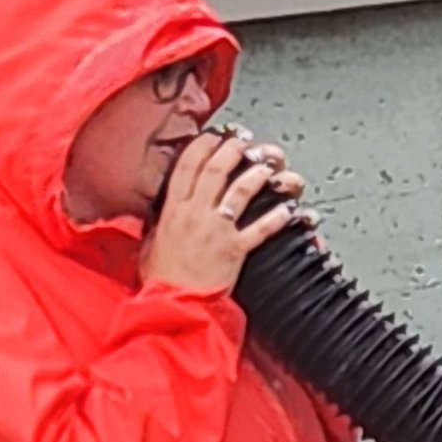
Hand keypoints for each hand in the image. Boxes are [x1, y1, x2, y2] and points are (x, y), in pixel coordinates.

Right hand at [144, 129, 300, 299]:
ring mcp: (216, 230)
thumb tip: (154, 213)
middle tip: (246, 141)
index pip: (187, 164)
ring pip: (241, 191)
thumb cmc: (161, 279)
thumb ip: (156, 224)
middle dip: (234, 149)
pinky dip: (278, 217)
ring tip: (270, 165)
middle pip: (216, 168)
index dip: (204, 144)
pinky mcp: (234, 250)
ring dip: (258, 174)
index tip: (216, 135)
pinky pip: (261, 229)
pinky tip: (291, 209)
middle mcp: (194, 213)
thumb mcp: (149, 244)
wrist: (173, 306)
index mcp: (173, 209)